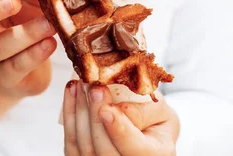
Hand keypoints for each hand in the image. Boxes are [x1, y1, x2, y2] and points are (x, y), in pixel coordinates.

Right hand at [0, 0, 56, 97]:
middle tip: (13, 0)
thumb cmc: (20, 25)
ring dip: (26, 34)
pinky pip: (17, 67)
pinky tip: (50, 44)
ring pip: (0, 46)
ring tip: (50, 23)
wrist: (17, 75)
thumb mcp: (26, 1)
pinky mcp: (7, 79)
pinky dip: (35, 56)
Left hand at [63, 80, 179, 155]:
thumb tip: (118, 107)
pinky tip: (72, 90)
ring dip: (79, 111)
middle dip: (94, 117)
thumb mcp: (163, 112)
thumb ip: (145, 111)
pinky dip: (69, 114)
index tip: (107, 109)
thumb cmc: (156, 121)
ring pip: (84, 147)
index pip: (135, 149)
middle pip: (104, 150)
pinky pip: (71, 142)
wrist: (145, 133)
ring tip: (81, 82)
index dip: (119, 130)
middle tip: (93, 87)